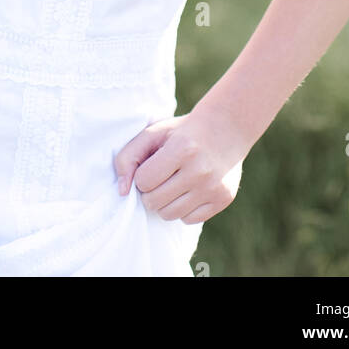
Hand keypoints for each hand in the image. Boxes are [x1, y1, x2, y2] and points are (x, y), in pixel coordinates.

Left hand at [112, 98, 251, 223]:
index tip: (151, 166)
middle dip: (150, 191)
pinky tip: (189, 190)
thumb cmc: (182, 132)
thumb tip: (122, 191)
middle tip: (160, 177)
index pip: (144, 181)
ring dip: (165, 202)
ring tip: (173, 184)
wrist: (226, 128)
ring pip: (169, 214)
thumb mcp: (153, 133)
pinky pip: (189, 220)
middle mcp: (200, 170)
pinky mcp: (223, 199)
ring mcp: (214, 187)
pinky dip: (183, 209)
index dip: (142, 175)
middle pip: (154, 202)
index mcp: (182, 148)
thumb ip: (128, 157)